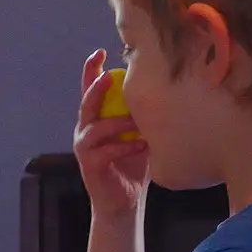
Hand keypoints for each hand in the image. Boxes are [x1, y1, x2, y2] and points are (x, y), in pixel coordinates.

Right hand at [74, 49, 148, 218]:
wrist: (125, 200)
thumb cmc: (135, 162)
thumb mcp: (141, 131)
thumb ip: (143, 112)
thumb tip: (166, 83)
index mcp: (98, 118)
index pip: (91, 89)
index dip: (92, 70)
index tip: (101, 51)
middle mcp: (86, 130)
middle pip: (86, 103)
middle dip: (95, 88)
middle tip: (107, 76)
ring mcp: (85, 148)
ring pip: (95, 127)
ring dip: (117, 123)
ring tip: (136, 123)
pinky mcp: (90, 166)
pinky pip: (105, 151)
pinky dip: (125, 147)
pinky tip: (142, 145)